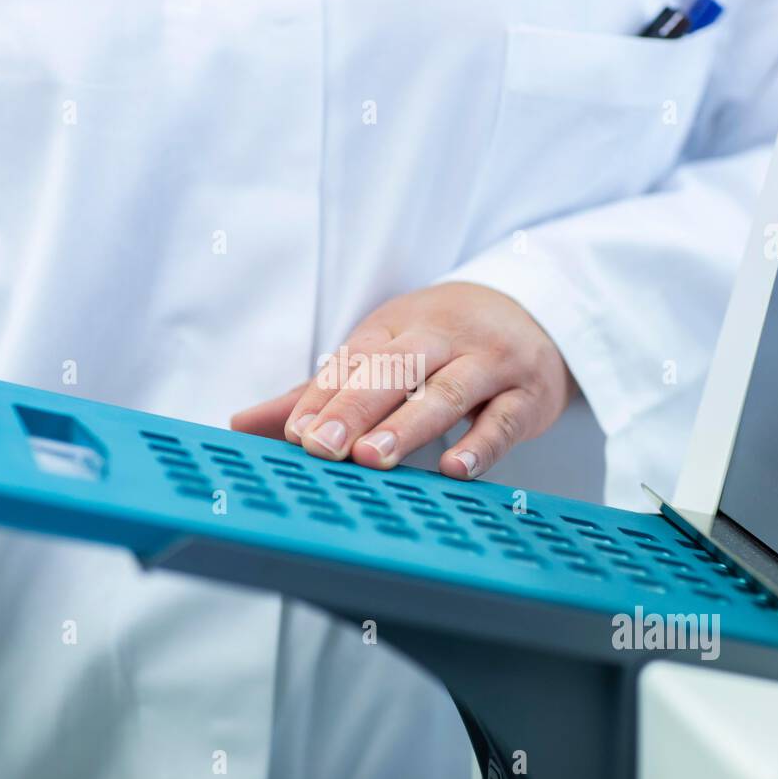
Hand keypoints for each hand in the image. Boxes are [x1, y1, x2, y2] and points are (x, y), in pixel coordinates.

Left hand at [232, 283, 573, 479]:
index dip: (325, 396)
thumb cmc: (444, 340)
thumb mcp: (384, 351)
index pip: (356, 359)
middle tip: (322, 447)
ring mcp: (490, 363)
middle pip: (396, 369)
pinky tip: (454, 469)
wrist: (535, 310)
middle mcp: (444, 338)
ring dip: (409, 424)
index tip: (296, 434)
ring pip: (448, 391)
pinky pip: (503, 420)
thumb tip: (242, 424)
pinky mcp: (528, 395)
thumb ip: (319, 393)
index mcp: (399, 325)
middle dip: (355, 408)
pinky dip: (480, 444)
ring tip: (374, 457)